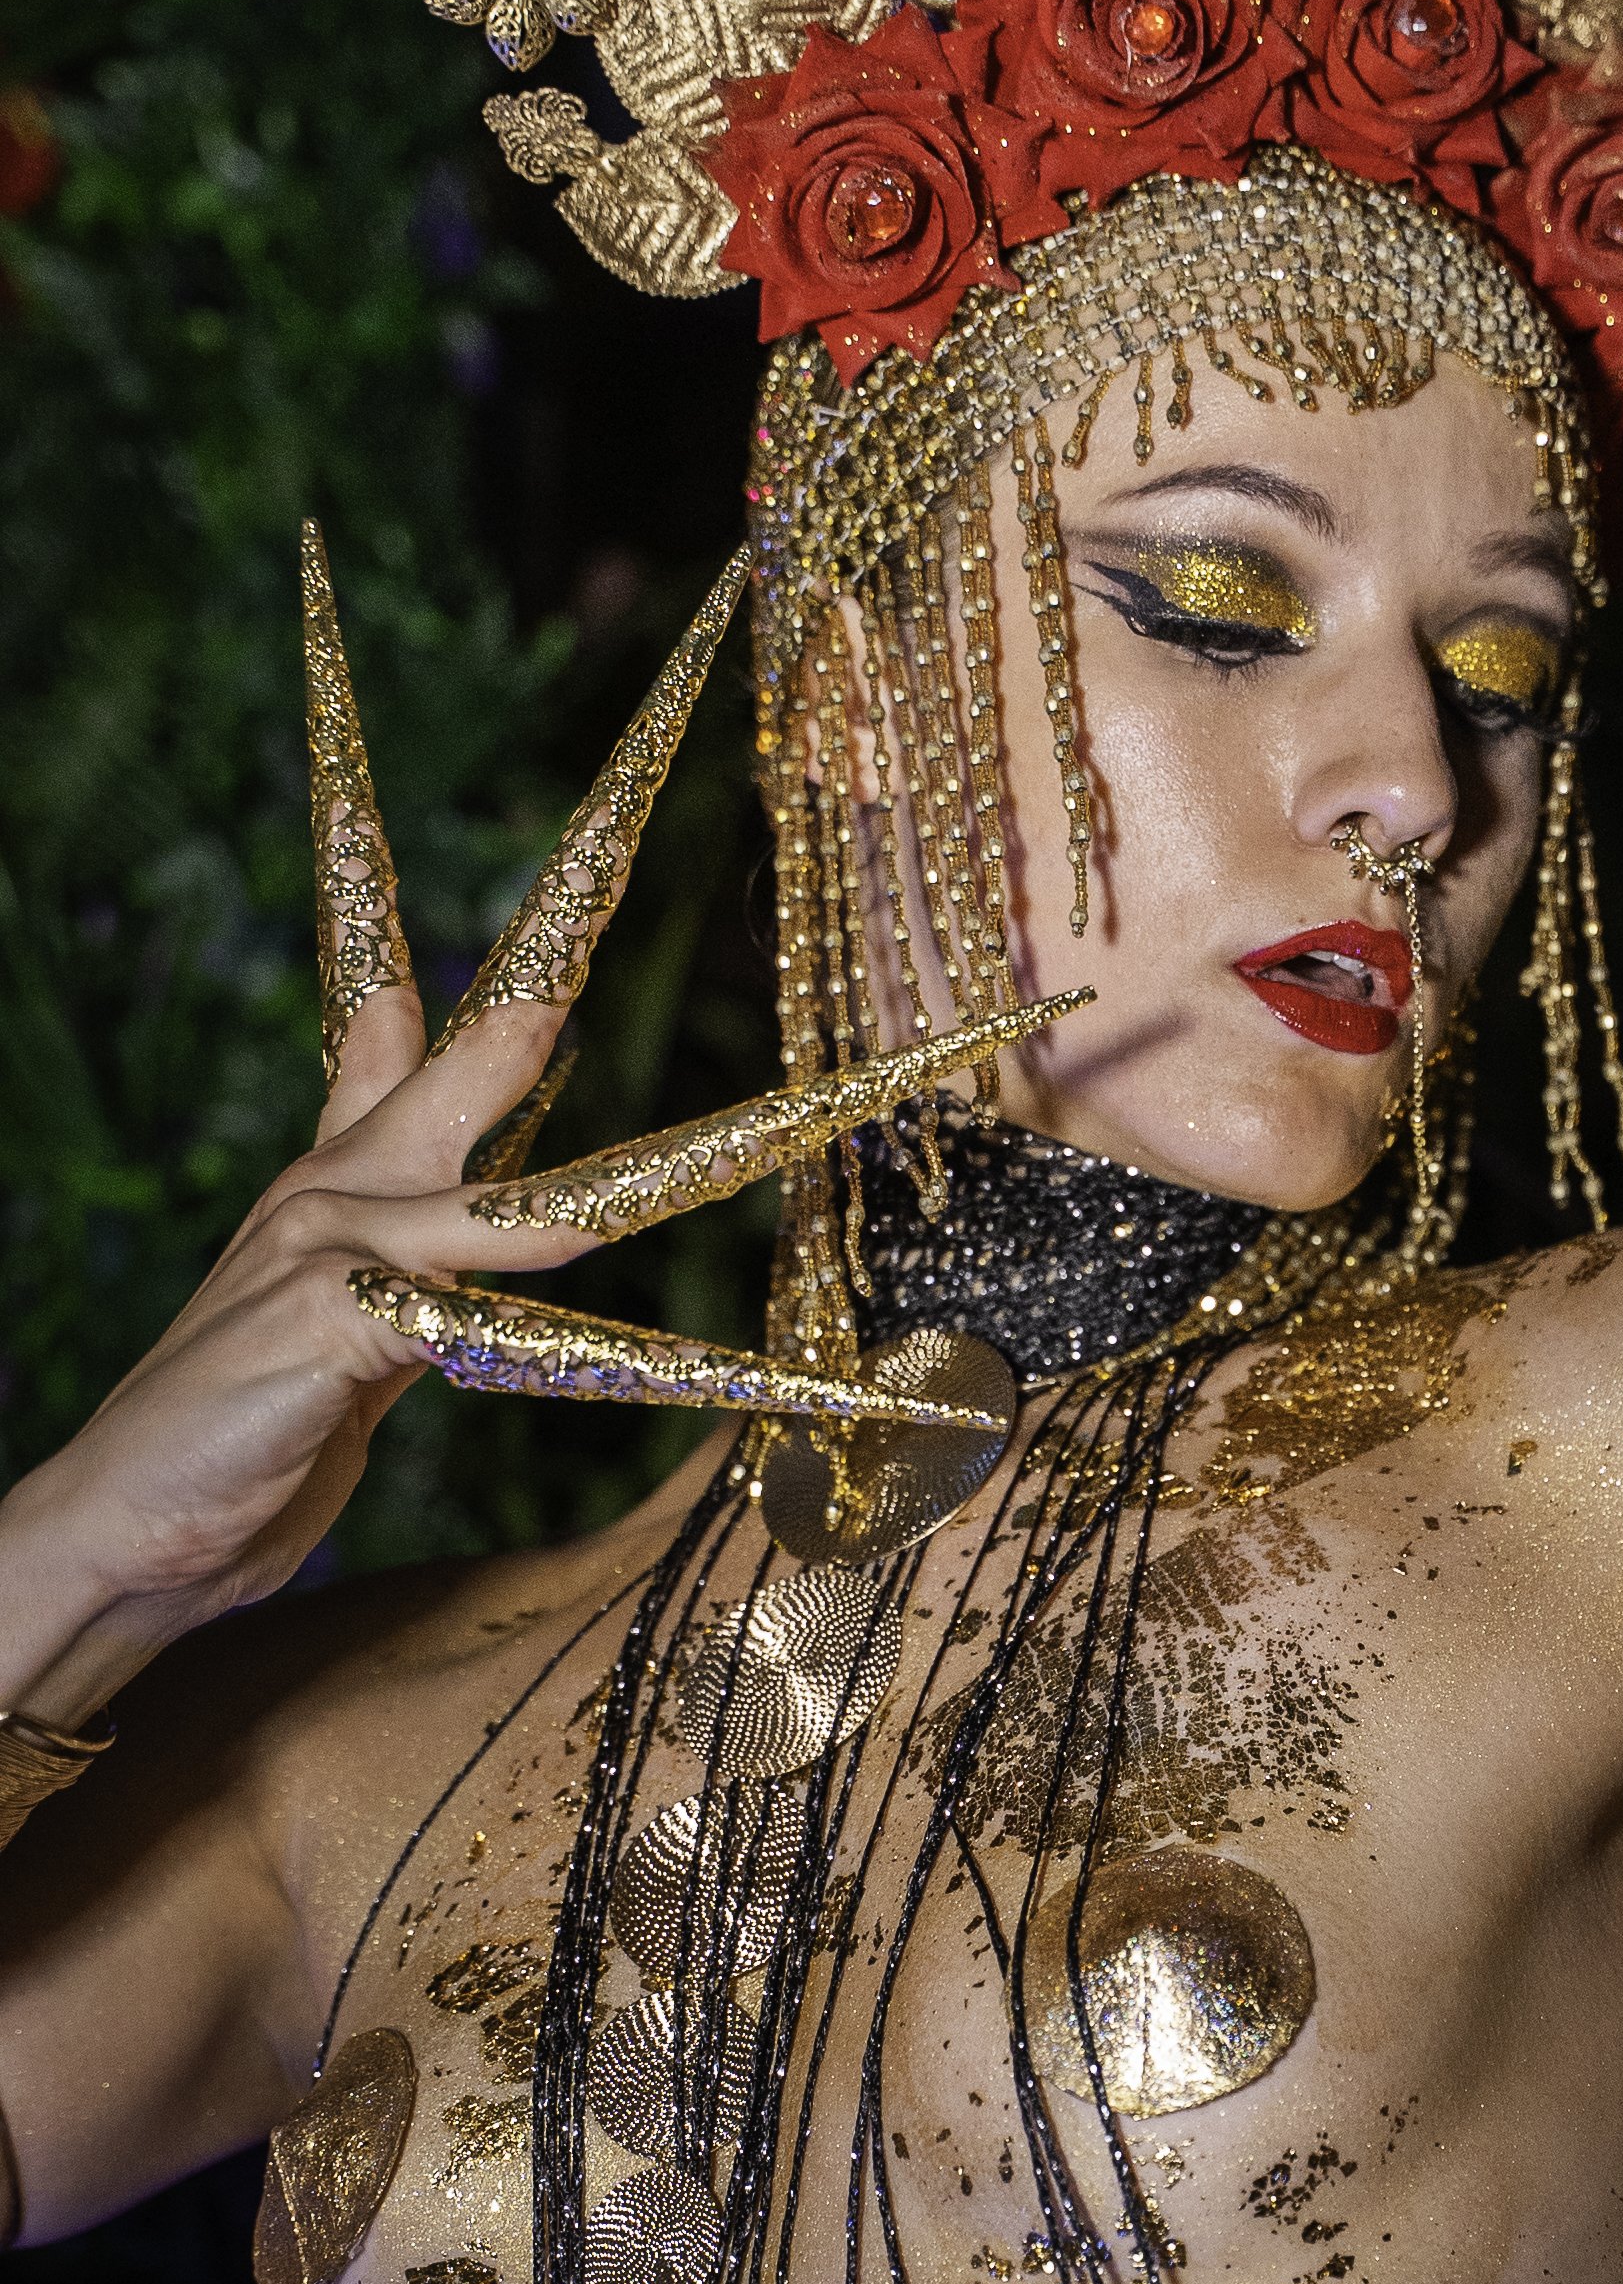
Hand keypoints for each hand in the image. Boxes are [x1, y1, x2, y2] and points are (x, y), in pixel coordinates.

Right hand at [0, 531, 1070, 1725]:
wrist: (107, 1542)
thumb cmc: (239, 1441)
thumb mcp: (352, 1323)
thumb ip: (440, 1257)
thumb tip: (528, 1233)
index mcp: (354, 1143)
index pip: (395, 948)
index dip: (436, 841)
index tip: (537, 755)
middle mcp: (357, 1164)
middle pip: (506, 997)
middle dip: (593, 865)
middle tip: (687, 741)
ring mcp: (357, 1238)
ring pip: (579, 1183)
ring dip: (729, 1150)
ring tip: (854, 1109)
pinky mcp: (355, 1331)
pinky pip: (543, 1346)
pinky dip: (678, 1378)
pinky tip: (783, 1392)